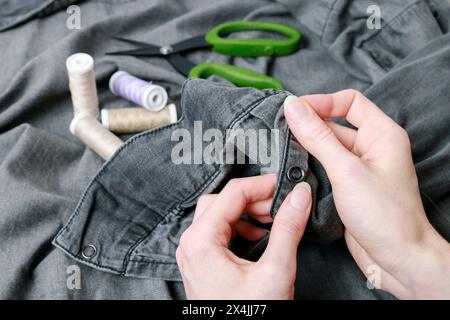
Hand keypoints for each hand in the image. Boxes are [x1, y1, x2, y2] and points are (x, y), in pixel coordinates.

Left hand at [176, 175, 311, 298]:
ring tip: (273, 222)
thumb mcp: (274, 271)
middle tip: (281, 204)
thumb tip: (299, 197)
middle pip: (222, 201)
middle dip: (254, 199)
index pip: (232, 193)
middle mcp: (192, 244)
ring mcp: (195, 254)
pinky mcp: (203, 264)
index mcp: (201, 241)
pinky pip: (219, 233)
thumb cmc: (247, 317)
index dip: (262, 184)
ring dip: (247, 213)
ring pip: (220, 215)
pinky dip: (241, 228)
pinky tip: (260, 238)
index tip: (286, 185)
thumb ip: (287, 229)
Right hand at [284, 90, 449, 298]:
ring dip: (306, 145)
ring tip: (282, 149)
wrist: (397, 257)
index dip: (322, 102)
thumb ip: (318, 137)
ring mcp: (360, 167)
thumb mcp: (347, 171)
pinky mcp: (349, 184)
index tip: (295, 109)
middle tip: (280, 129)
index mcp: (382, 133)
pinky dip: (309, 164)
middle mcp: (372, 146)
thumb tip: (294, 107)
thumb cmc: (385, 215)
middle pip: (335, 123)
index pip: (349, 101)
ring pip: (327, 146)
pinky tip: (292, 168)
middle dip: (308, 125)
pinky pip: (326, 166)